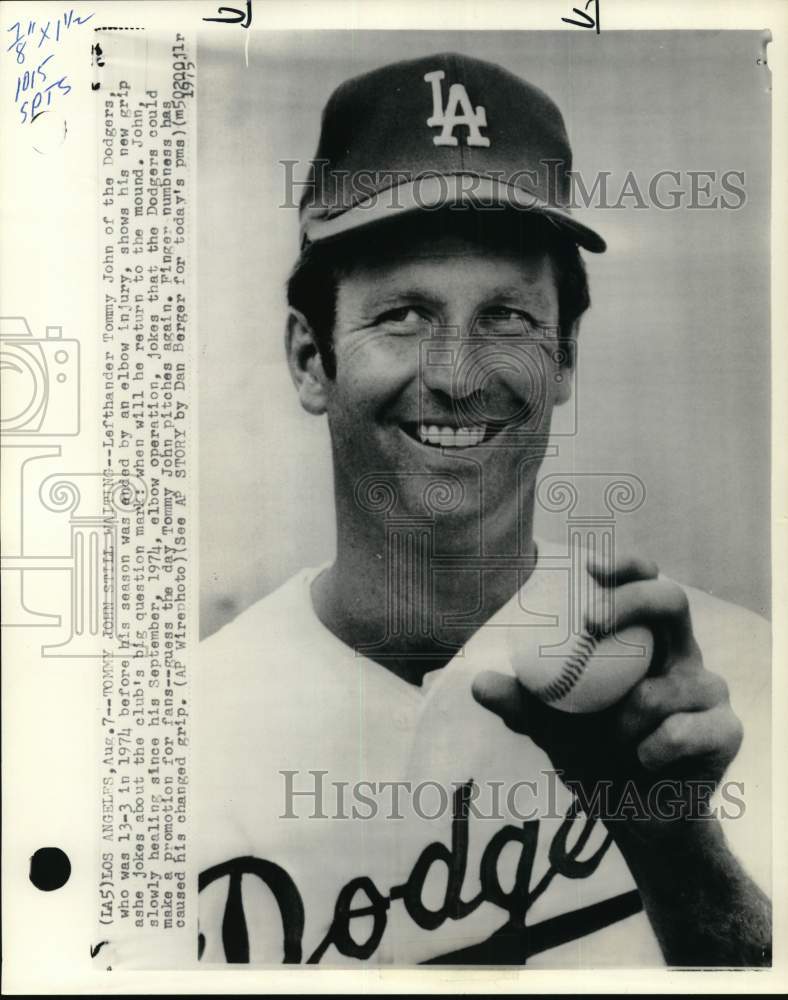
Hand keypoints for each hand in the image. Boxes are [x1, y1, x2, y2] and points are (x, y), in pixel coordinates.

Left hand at [472, 552, 743, 840]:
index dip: (625, 564)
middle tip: (588, 621)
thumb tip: (478, 684)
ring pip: (662, 689)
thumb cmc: (594, 756)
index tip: (588, 566)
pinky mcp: (726, 730)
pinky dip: (650, 750)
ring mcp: (709, 691)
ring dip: (623, 721)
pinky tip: (643, 762)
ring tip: (613, 744)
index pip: (644, 582)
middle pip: (671, 601)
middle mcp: (681, 655)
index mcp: (645, 641)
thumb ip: (521, 705)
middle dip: (630, 602)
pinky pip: (681, 732)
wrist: (636, 817)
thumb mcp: (551, 728)